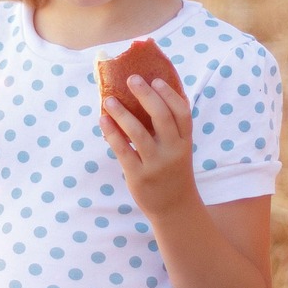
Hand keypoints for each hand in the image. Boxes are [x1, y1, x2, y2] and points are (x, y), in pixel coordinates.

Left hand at [99, 75, 197, 215]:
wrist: (175, 208)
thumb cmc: (172, 170)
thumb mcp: (179, 149)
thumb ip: (168, 128)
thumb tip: (148, 95)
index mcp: (185, 142)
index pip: (182, 113)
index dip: (169, 94)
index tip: (155, 80)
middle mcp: (173, 151)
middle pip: (161, 117)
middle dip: (146, 95)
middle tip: (131, 79)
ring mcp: (156, 164)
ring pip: (138, 132)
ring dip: (122, 113)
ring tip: (109, 99)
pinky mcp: (139, 176)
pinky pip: (123, 150)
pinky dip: (112, 133)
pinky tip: (103, 120)